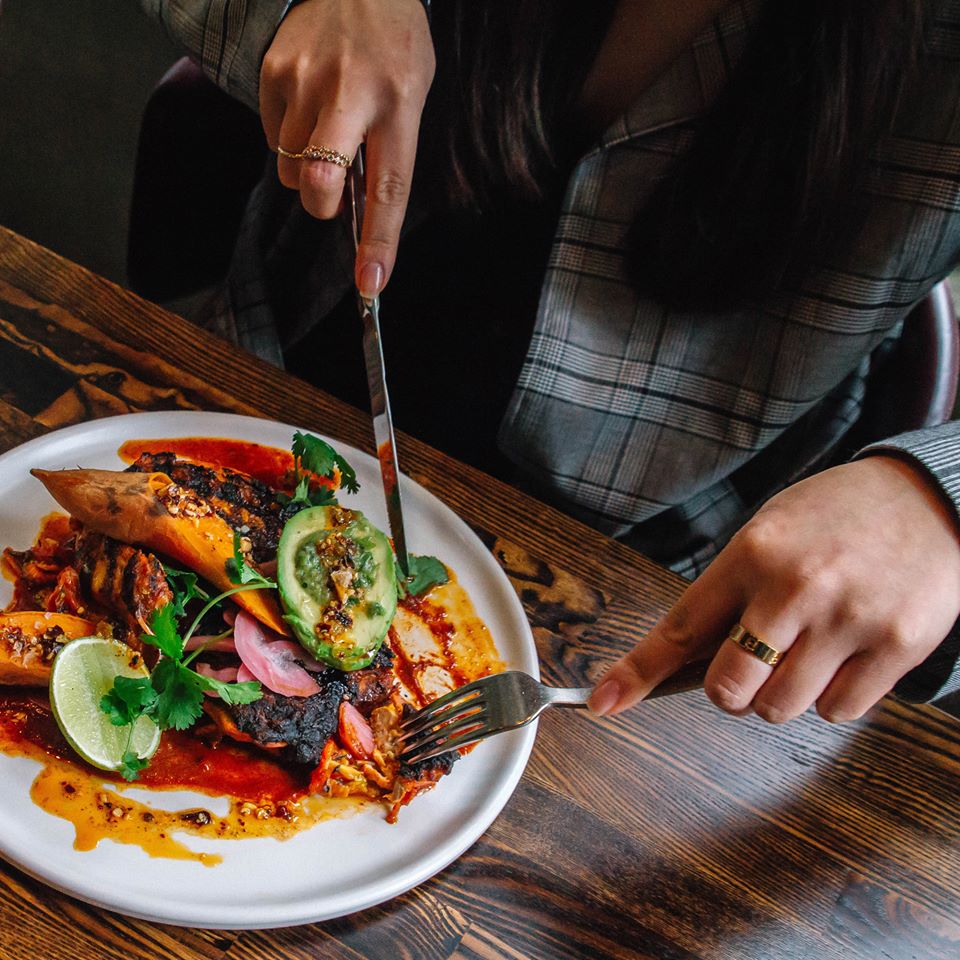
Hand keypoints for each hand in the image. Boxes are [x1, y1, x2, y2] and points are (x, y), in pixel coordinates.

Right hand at [259, 0, 434, 297]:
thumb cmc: (391, 45)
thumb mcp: (412, 92)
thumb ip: (389, 149)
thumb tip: (358, 211)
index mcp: (399, 102)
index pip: (388, 188)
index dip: (378, 242)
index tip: (371, 283)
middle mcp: (349, 92)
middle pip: (319, 181)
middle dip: (321, 206)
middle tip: (331, 196)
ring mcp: (304, 80)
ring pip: (291, 170)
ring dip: (307, 172)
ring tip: (326, 133)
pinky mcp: (271, 73)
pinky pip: (272, 140)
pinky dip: (289, 141)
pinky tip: (308, 109)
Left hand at [589, 455, 959, 722]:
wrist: (930, 496)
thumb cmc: (836, 517)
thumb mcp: (769, 531)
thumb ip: (731, 591)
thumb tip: (690, 659)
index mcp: (752, 554)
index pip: (681, 627)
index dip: (637, 672)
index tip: (603, 702)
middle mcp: (795, 588)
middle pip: (728, 687)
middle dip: (729, 691)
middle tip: (746, 670)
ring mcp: (848, 620)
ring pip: (781, 708)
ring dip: (781, 694)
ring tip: (806, 650)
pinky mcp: (897, 647)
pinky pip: (838, 712)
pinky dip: (831, 698)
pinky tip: (844, 655)